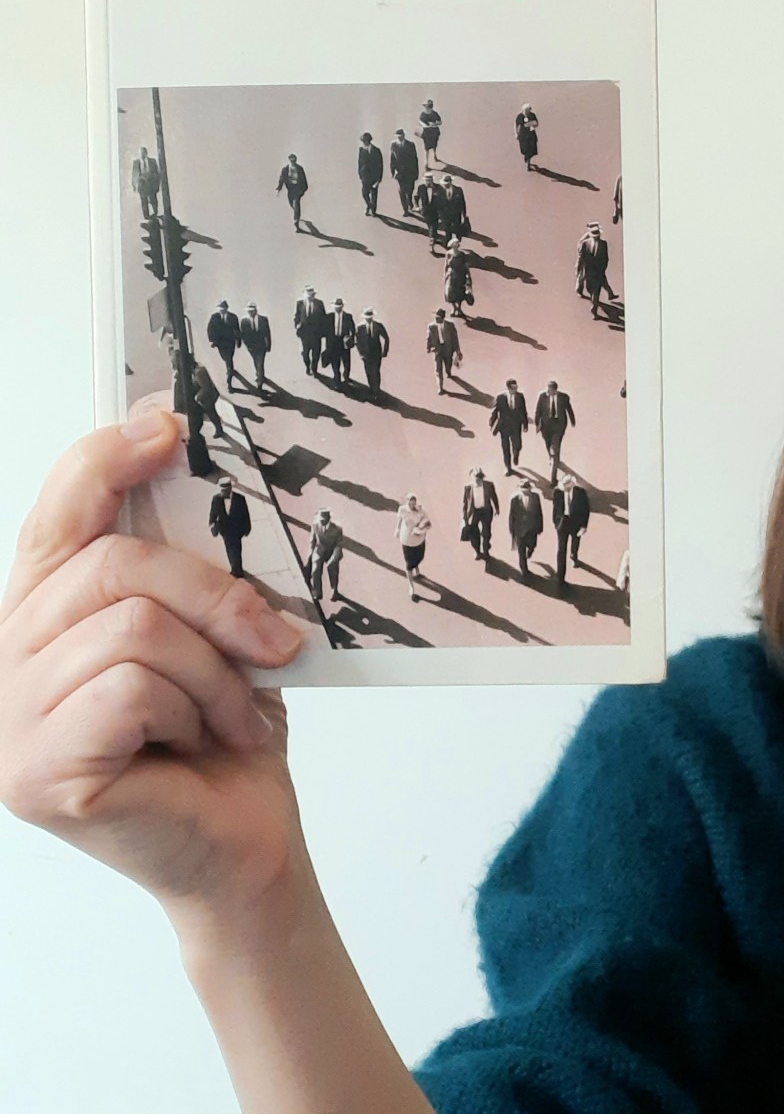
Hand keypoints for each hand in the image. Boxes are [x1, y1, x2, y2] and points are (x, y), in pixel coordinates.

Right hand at [0, 413, 310, 936]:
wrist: (244, 842)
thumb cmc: (225, 735)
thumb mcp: (210, 633)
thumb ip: (186, 571)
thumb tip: (199, 471)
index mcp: (47, 615)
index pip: (57, 513)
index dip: (106, 457)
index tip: (171, 423)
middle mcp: (7, 660)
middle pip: (111, 564)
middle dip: (216, 594)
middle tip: (275, 639)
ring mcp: (9, 720)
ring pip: (134, 626)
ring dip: (216, 669)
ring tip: (239, 712)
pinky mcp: (35, 771)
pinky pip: (133, 686)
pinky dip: (200, 706)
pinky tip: (213, 741)